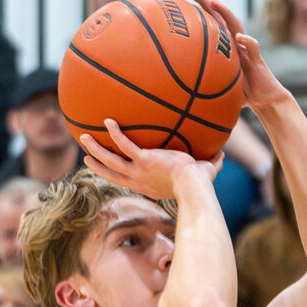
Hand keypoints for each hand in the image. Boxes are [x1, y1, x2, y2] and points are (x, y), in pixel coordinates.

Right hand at [81, 119, 219, 200]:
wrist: (194, 186)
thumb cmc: (200, 184)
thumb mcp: (204, 173)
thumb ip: (212, 163)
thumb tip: (223, 154)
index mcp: (147, 187)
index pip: (128, 181)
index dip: (117, 175)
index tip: (110, 169)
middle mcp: (138, 181)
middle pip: (111, 174)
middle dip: (97, 165)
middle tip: (86, 157)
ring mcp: (138, 172)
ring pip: (110, 161)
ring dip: (95, 150)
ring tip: (83, 137)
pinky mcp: (142, 160)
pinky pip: (124, 145)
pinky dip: (115, 133)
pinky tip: (108, 120)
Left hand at [185, 0, 290, 113]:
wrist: (265, 99)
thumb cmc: (241, 92)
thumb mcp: (218, 86)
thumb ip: (202, 83)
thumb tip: (177, 91)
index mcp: (226, 45)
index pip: (210, 22)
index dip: (198, 9)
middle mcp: (235, 42)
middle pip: (220, 16)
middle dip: (206, 1)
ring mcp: (246, 49)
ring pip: (237, 25)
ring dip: (225, 12)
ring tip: (213, 2)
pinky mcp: (258, 60)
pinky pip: (253, 47)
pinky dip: (247, 41)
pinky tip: (238, 37)